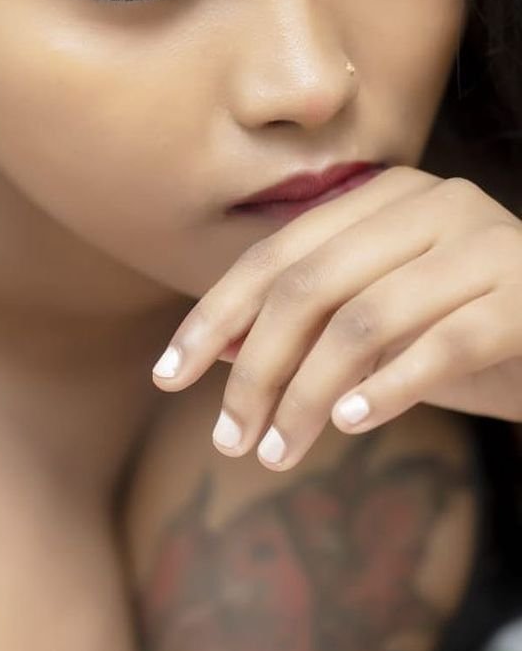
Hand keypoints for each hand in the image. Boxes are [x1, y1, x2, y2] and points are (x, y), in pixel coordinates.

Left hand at [152, 166, 521, 471]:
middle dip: (254, 370)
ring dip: (306, 398)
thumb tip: (219, 345)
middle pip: (306, 288)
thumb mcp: (377, 327)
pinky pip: (439, 347)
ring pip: (361, 323)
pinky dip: (384, 390)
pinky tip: (347, 427)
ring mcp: (482, 243)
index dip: (212, 318)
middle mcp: (430, 203)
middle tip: (229, 438)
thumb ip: (305, 323)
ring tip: (276, 452)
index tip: (168, 377)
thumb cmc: (469, 333)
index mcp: (383, 198)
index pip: (273, 257)